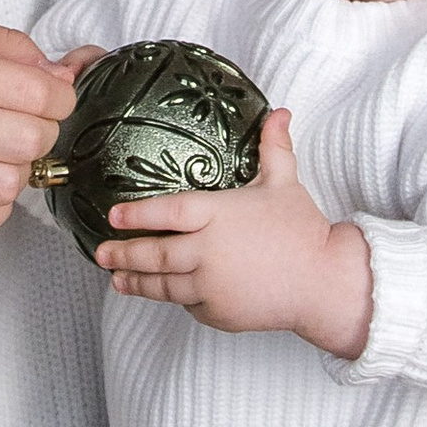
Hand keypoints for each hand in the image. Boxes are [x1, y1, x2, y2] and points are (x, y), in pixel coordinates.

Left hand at [94, 110, 372, 356]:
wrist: (325, 284)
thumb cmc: (304, 232)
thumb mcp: (286, 184)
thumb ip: (274, 149)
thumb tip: (279, 113)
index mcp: (219, 214)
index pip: (167, 211)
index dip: (136, 214)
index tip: (113, 216)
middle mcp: (208, 251)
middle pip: (154, 253)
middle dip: (123, 254)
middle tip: (101, 253)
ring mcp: (211, 286)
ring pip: (163, 285)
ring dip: (136, 282)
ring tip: (117, 278)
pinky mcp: (218, 313)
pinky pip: (189, 303)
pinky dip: (176, 297)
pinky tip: (163, 292)